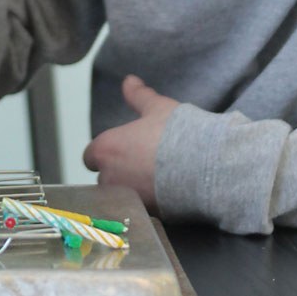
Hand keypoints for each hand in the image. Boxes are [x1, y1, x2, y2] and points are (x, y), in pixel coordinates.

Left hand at [83, 75, 178, 212]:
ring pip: (122, 196)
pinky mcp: (148, 215)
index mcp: (106, 149)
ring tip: (155, 179)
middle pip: (104, 178)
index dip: (104, 152)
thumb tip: (129, 81)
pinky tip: (166, 194)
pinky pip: (142, 210)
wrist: (206, 166)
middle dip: (117, 173)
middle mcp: (110, 177)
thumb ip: (138, 96)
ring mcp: (128, 199)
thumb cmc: (177, 132)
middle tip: (141, 162)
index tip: (120, 149)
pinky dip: (150, 204)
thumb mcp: (156, 107)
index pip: (91, 156)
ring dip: (132, 189)